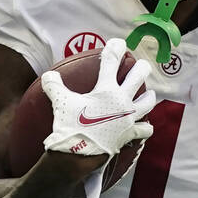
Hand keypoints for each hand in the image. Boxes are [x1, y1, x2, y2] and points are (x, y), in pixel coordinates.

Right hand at [41, 38, 155, 157]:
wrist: (79, 154)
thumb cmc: (70, 126)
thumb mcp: (59, 102)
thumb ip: (54, 86)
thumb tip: (48, 75)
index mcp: (105, 89)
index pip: (111, 61)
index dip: (115, 48)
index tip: (119, 42)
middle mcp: (122, 101)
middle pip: (138, 76)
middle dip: (141, 68)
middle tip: (141, 65)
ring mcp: (128, 118)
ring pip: (147, 102)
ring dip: (148, 96)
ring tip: (148, 94)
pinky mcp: (130, 134)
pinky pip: (144, 129)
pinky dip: (145, 127)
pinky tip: (145, 125)